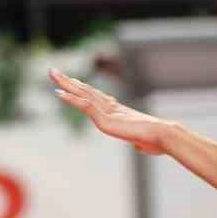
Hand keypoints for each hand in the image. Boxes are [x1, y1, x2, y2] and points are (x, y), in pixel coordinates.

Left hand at [50, 70, 169, 154]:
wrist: (163, 136)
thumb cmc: (157, 141)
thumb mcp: (143, 142)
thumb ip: (138, 142)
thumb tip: (139, 146)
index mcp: (119, 112)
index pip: (96, 98)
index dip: (83, 90)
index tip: (72, 82)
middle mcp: (111, 108)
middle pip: (86, 91)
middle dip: (69, 81)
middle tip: (55, 71)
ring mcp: (107, 112)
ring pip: (82, 94)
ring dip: (66, 84)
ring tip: (52, 73)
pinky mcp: (104, 119)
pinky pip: (85, 106)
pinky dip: (71, 99)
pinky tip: (59, 93)